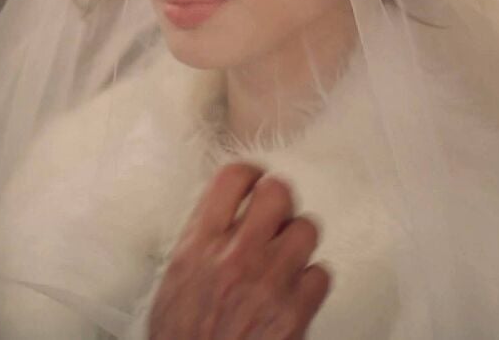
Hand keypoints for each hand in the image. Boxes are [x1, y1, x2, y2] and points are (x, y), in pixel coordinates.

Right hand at [147, 163, 329, 339]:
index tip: (255, 181)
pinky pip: (321, 273)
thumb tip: (225, 215)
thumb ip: (202, 240)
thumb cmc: (181, 338)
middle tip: (276, 214)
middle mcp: (237, 255)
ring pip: (307, 229)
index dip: (250, 174)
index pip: (234, 178)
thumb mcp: (176, 278)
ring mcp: (270, 282)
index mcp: (200, 244)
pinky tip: (295, 290)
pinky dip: (311, 281)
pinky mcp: (296, 312)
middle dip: (280, 201)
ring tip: (287, 255)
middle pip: (278, 193)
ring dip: (299, 240)